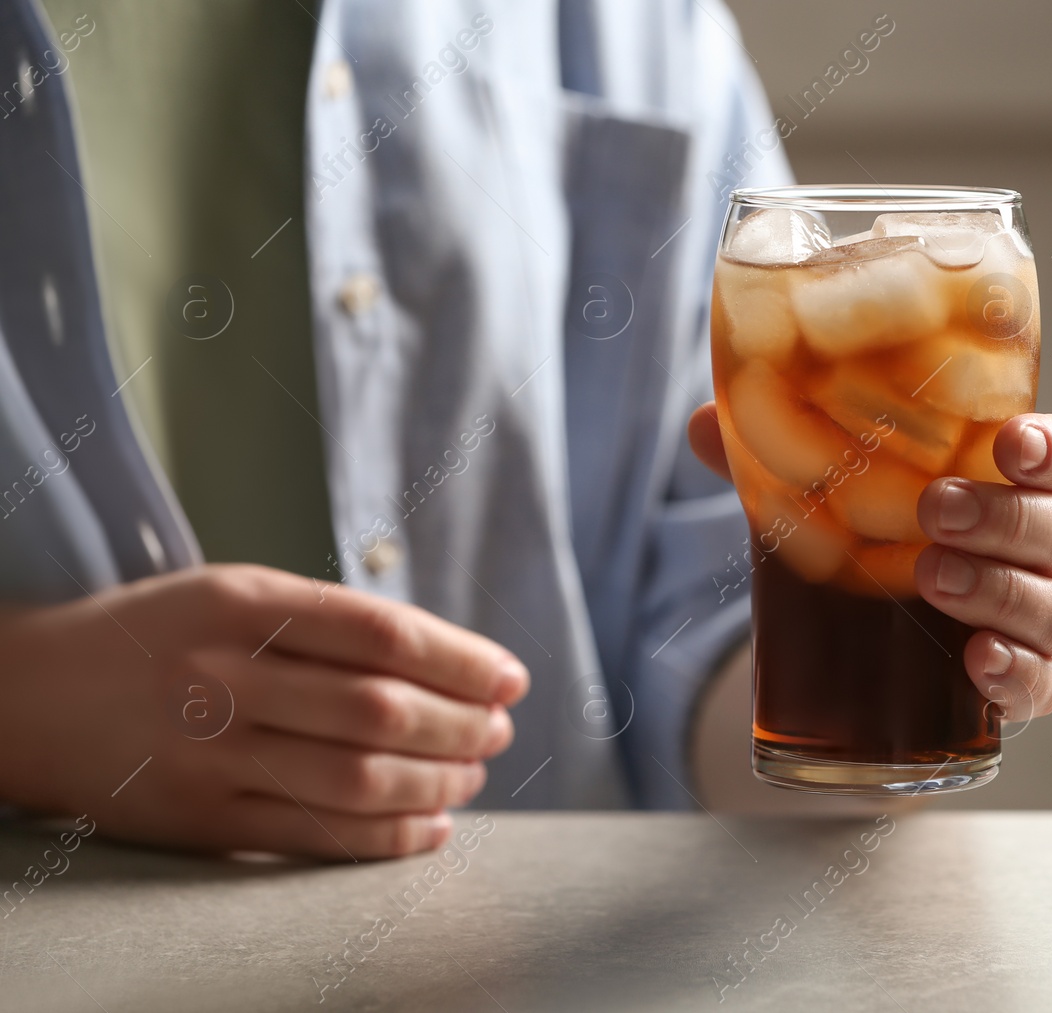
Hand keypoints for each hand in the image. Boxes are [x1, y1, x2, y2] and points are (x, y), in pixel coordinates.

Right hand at [0, 564, 527, 859]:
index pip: (383, 634)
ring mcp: (209, 754)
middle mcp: (225, 677)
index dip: (463, 660)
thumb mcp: (237, 592)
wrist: (31, 694)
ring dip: (436, 783)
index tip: (511, 678)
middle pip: (378, 710)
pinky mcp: (198, 821)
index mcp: (244, 604)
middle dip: (461, 726)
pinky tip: (430, 827)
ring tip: (472, 776)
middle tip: (498, 731)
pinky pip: (313, 836)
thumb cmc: (163, 635)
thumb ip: (332, 621)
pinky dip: (386, 838)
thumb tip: (454, 662)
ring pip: (354, 778)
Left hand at [688, 406, 1051, 722]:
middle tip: (935, 511)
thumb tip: (703, 425)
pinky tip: (977, 662)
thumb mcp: (849, 487)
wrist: (901, 628)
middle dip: (1006, 519)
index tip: (1009, 443)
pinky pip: (1045, 687)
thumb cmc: (895, 531)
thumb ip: (786, 457)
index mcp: (1038, 483)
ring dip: (1000, 592)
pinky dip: (1017, 676)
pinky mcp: (1032, 683)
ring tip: (932, 577)